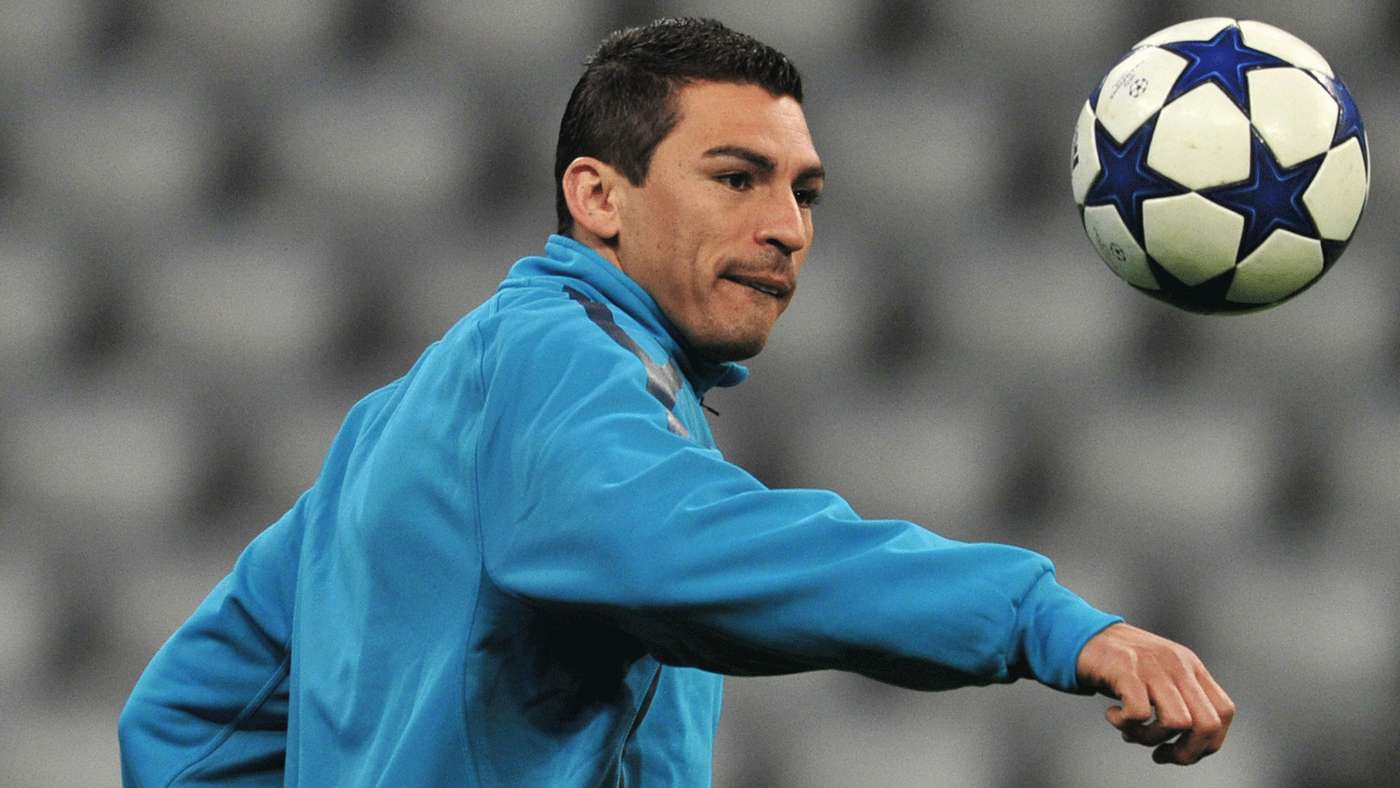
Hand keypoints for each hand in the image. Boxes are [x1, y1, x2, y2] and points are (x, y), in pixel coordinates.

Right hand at [1075, 622, 1234, 764]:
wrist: (1080, 634)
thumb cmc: (1119, 663)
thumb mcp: (1160, 674)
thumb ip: (1180, 698)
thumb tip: (1189, 744)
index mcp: (1190, 666)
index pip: (1224, 711)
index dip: (1209, 742)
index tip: (1182, 751)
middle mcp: (1177, 664)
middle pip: (1207, 723)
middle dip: (1186, 752)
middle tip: (1161, 755)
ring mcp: (1153, 665)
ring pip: (1177, 723)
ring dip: (1151, 738)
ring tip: (1131, 732)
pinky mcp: (1126, 669)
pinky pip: (1139, 713)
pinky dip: (1125, 724)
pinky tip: (1112, 715)